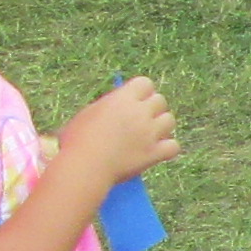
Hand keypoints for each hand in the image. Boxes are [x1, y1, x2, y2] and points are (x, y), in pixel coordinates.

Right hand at [63, 76, 179, 188]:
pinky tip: (155, 152)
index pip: (145, 83)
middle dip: (152, 109)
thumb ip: (109, 106)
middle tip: (140, 121)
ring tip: (148, 136)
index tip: (134, 101)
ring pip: (170, 120)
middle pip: (160, 101)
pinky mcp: (154, 153)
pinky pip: (173, 146)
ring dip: (161, 127)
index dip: (141, 92)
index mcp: (122, 99)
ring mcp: (149, 132)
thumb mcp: (89, 114)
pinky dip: (167, 149)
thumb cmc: (77, 141)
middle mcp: (140, 112)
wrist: (84, 167)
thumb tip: (119, 103)